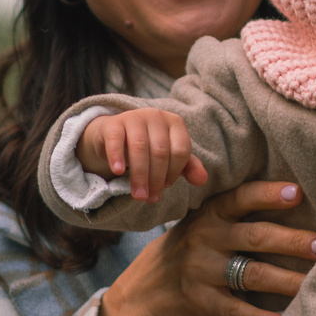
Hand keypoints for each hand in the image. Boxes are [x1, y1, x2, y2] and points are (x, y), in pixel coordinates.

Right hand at [79, 108, 207, 201]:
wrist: (115, 136)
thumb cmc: (148, 147)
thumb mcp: (170, 156)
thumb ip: (188, 167)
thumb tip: (202, 180)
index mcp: (175, 122)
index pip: (180, 150)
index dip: (174, 172)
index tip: (165, 187)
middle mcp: (156, 116)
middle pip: (160, 151)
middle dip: (156, 179)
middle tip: (150, 199)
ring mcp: (134, 117)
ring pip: (140, 148)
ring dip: (139, 176)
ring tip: (138, 196)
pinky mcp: (113, 123)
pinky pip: (116, 141)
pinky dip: (117, 157)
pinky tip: (118, 172)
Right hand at [97, 181, 315, 315]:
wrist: (133, 300)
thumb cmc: (179, 258)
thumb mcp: (196, 229)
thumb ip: (230, 218)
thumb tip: (290, 203)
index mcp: (208, 216)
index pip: (241, 199)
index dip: (269, 194)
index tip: (297, 192)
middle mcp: (204, 239)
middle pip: (255, 236)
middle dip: (292, 240)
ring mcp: (200, 272)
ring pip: (252, 274)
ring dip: (286, 279)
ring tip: (314, 283)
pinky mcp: (198, 303)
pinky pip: (234, 310)